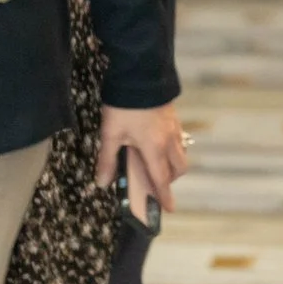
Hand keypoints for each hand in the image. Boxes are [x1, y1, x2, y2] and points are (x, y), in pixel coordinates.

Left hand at [96, 103, 186, 219]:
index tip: (170, 209)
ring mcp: (174, 128)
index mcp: (154, 148)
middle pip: (178, 167)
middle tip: (155, 182)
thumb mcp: (111, 134)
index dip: (164, 195)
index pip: (161, 179)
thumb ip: (108, 160)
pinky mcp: (173, 117)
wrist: (141, 75)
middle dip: (170, 179)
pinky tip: (157, 142)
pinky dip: (171, 148)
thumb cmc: (125, 107)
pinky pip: (178, 140)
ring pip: (180, 153)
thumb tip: (102, 183)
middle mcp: (169, 140)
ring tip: (155, 162)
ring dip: (172, 163)